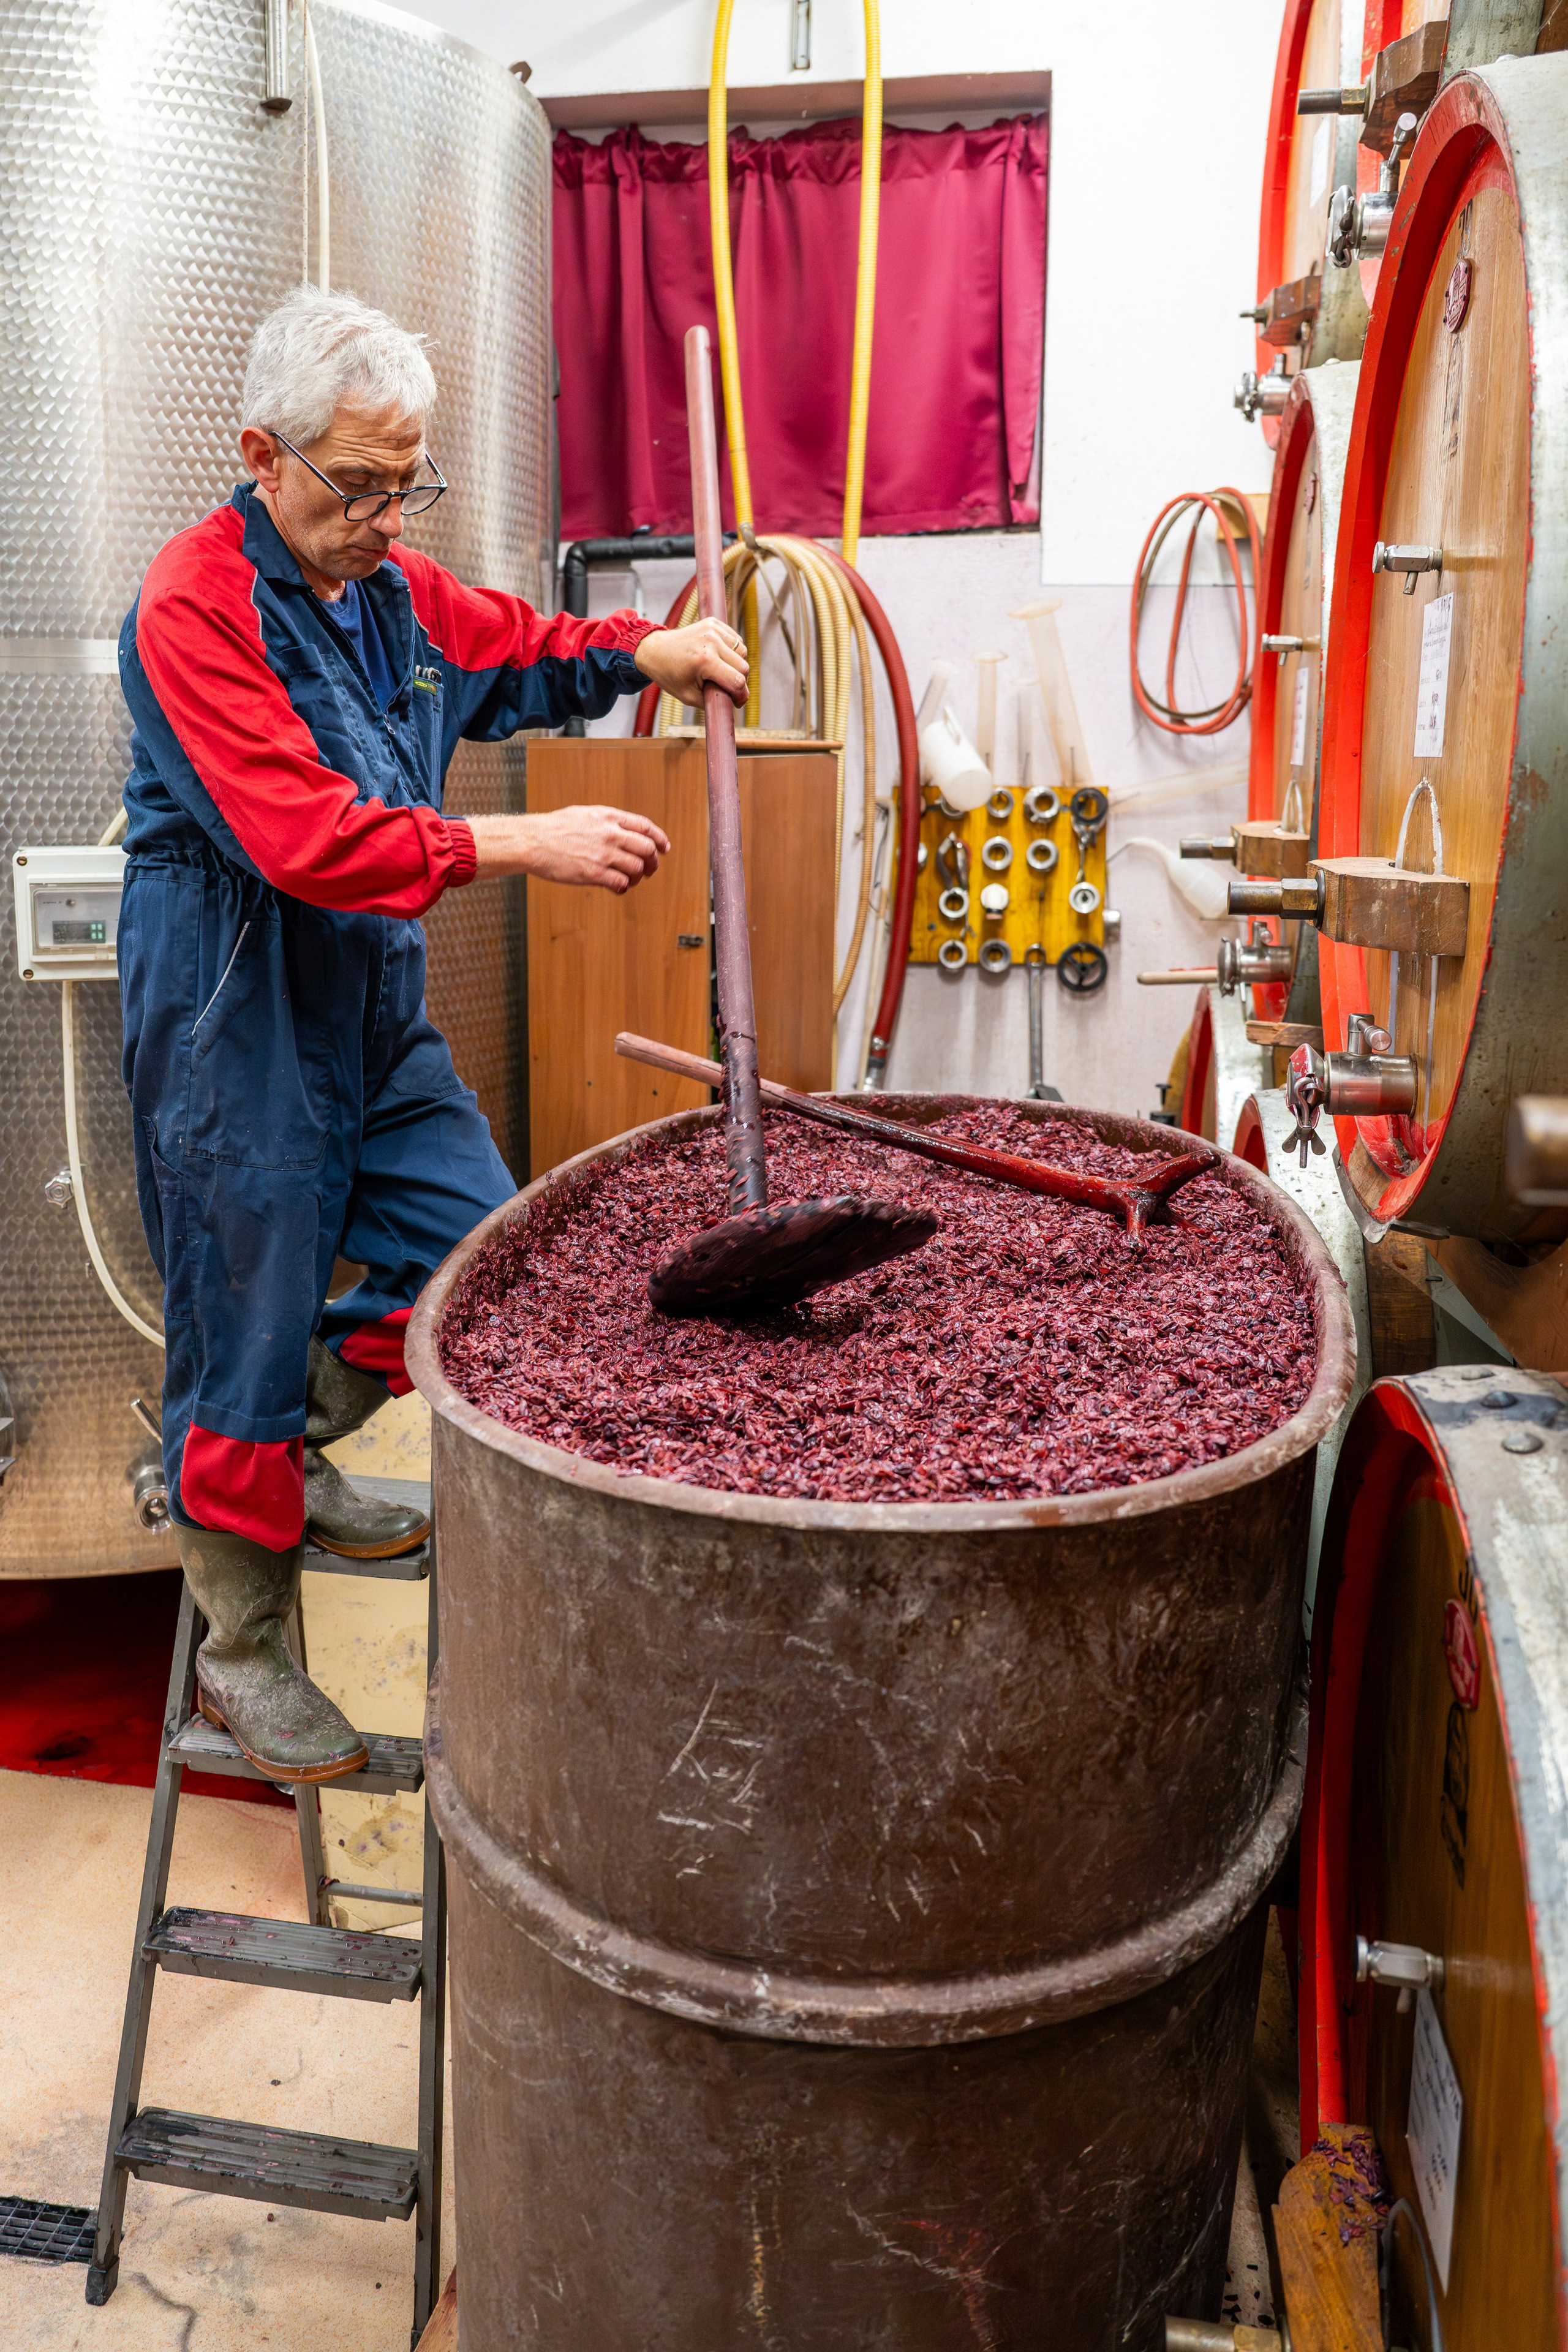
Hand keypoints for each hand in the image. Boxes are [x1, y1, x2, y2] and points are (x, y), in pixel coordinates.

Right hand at [466, 806, 670, 891]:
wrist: (532, 841)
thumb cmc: (553, 828)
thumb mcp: (584, 814)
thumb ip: (606, 821)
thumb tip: (623, 830)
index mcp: (608, 817)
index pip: (645, 827)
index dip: (659, 839)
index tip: (664, 848)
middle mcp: (609, 834)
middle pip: (647, 849)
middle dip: (653, 861)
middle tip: (650, 869)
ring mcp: (603, 854)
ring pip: (637, 868)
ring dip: (638, 877)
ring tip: (631, 880)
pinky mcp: (594, 873)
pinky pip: (621, 883)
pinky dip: (624, 887)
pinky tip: (618, 887)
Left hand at [634, 617, 748, 707]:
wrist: (655, 650)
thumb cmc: (669, 674)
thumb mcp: (689, 696)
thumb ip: (714, 700)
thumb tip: (733, 701)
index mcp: (705, 661)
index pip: (737, 681)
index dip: (741, 696)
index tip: (737, 702)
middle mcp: (711, 642)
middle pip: (743, 666)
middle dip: (739, 681)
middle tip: (728, 688)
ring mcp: (713, 629)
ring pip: (742, 652)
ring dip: (736, 664)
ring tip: (721, 670)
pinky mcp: (713, 622)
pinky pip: (735, 640)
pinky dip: (732, 651)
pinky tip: (719, 657)